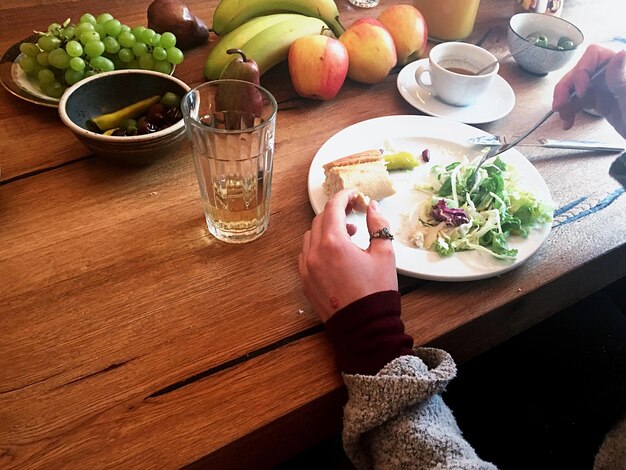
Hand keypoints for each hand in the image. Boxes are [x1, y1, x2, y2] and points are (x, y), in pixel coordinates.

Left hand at [298, 190, 397, 322]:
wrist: (364, 328)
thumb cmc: (376, 291)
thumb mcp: (384, 255)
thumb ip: (378, 225)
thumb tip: (371, 207)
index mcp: (334, 242)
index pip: (333, 207)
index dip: (344, 196)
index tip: (354, 195)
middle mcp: (315, 252)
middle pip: (320, 219)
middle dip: (336, 212)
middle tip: (353, 213)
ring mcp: (306, 268)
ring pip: (310, 236)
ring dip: (326, 229)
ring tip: (347, 236)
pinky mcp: (305, 281)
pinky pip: (306, 255)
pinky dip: (317, 247)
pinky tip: (334, 254)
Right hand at [552, 44, 625, 137]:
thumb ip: (621, 76)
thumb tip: (621, 53)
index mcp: (619, 66)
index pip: (593, 55)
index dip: (582, 70)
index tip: (581, 89)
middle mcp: (609, 73)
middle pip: (579, 72)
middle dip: (566, 89)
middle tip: (560, 105)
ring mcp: (603, 87)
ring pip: (574, 88)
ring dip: (564, 102)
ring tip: (563, 116)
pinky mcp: (599, 100)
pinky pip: (577, 101)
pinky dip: (569, 111)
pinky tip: (568, 120)